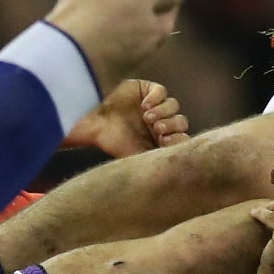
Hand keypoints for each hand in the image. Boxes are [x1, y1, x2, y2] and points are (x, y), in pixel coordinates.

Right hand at [69, 80, 189, 157]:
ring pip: (174, 106)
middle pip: (181, 122)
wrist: (90, 122)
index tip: (165, 143)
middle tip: (157, 130)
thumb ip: (147, 163)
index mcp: (160, 140)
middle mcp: (160, 123)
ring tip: (148, 117)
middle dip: (172, 126)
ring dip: (164, 112)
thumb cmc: (106, 142)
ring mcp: (155, 106)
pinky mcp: (147, 91)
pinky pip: (162, 91)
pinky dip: (157, 98)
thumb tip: (162, 182)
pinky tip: (145, 105)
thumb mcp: (130, 157)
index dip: (179, 140)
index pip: (182, 140)